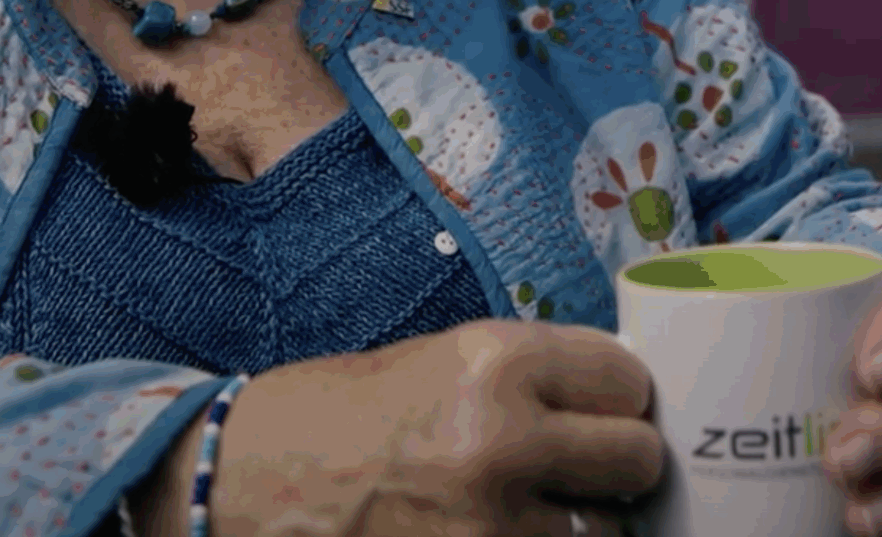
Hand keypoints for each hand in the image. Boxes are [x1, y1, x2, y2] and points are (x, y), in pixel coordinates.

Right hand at [144, 319, 663, 536]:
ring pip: (605, 532)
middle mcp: (500, 442)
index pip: (629, 381)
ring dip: (580, 523)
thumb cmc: (340, 414)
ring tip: (527, 507)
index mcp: (495, 364)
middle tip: (576, 468)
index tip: (599, 410)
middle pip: (637, 460)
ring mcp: (488, 528)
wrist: (244, 482)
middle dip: (614, 466)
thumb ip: (534, 377)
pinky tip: (502, 531)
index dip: (618, 399)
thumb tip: (625, 398)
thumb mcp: (441, 362)